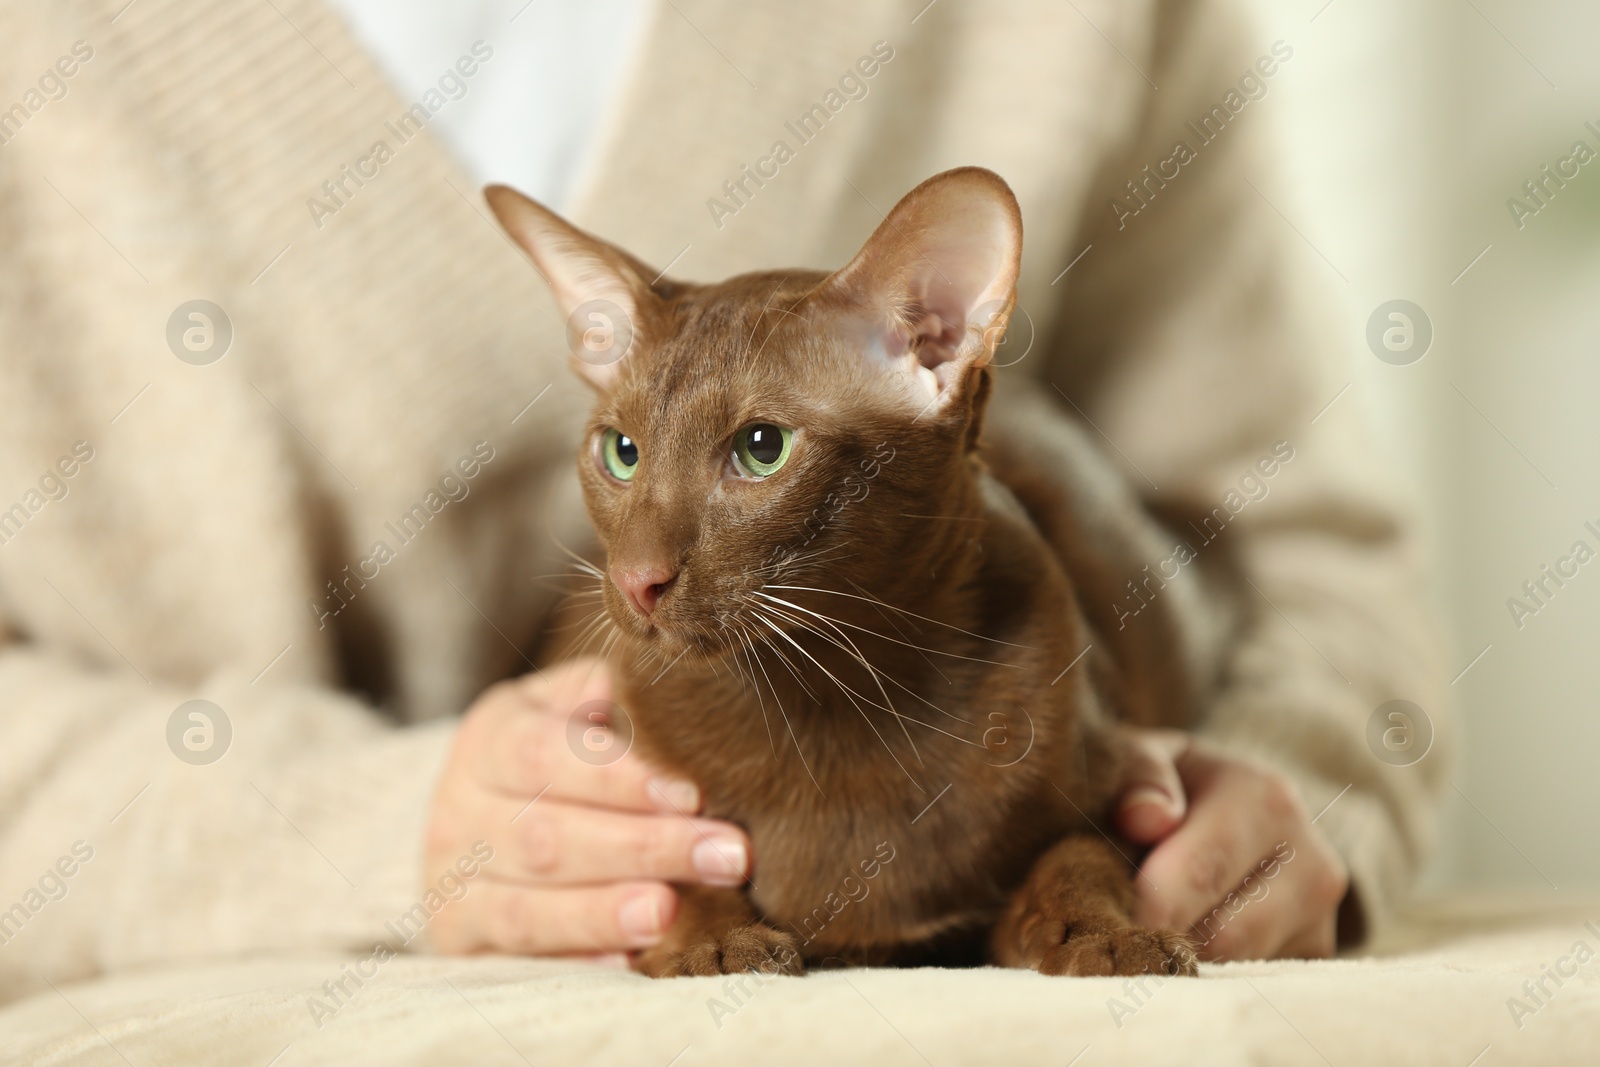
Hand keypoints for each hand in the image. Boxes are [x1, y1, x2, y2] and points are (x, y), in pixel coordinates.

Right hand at [425, 657, 750, 957]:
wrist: (476, 820)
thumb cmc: (558, 749)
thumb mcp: (571, 706)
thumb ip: (616, 697)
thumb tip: (684, 693)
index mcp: (491, 737)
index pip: (544, 754)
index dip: (618, 777)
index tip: (693, 793)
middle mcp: (461, 810)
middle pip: (549, 837)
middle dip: (644, 848)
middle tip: (729, 856)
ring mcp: (454, 884)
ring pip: (527, 908)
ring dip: (606, 913)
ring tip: (673, 913)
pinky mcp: (462, 943)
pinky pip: (520, 961)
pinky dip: (577, 961)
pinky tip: (632, 962)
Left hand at [1113, 728, 1349, 961]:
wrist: (1235, 803)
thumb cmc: (1173, 783)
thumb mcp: (1146, 757)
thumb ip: (1138, 774)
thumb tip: (1145, 818)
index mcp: (1265, 799)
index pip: (1202, 872)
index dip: (1146, 908)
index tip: (1103, 924)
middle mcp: (1310, 858)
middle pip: (1223, 935)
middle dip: (1161, 941)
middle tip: (1111, 942)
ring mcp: (1319, 912)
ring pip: (1238, 967)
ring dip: (1183, 960)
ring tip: (1143, 936)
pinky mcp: (1316, 952)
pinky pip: (1252, 982)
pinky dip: (1209, 973)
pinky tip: (1180, 944)